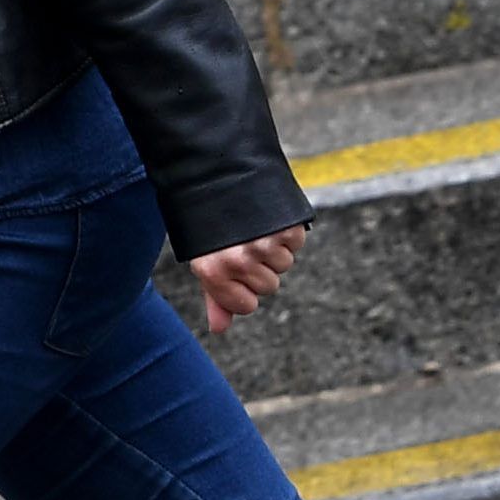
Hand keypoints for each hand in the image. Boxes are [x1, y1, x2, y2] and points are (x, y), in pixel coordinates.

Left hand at [191, 222, 306, 332]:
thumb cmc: (209, 222)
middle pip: (268, 286)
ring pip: (283, 266)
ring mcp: (263, 244)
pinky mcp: (285, 227)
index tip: (234, 270)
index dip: (242, 290)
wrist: (218, 171)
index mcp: (213, 272)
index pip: (246, 306)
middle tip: (243, 242)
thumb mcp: (205, 257)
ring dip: (274, 250)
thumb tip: (219, 328)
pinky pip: (294, 245)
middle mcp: (238, 260)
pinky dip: (286, 234)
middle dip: (259, 269)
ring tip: (254, 228)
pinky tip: (268, 219)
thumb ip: (215, 295)